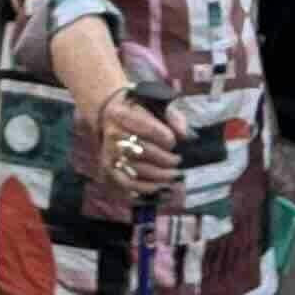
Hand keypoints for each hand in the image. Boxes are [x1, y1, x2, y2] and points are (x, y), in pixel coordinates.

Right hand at [72, 87, 180, 220]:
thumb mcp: (155, 105)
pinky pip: (127, 185)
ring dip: (159, 177)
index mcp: (122, 114)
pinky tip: (161, 188)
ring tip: (174, 176)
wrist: (110, 117)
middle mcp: (112, 134)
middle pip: (142, 152)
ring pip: (136, 171)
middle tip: (178, 161)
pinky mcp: (110, 169)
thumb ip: (173, 117)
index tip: (174, 142)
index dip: (166, 138)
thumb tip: (184, 136)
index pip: (148, 128)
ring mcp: (109, 154)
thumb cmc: (139, 111)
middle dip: (165, 160)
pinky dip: (146, 189)